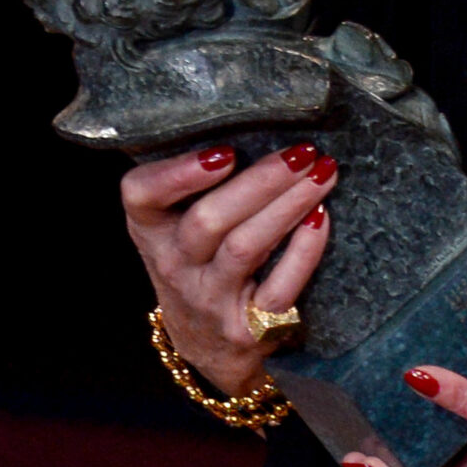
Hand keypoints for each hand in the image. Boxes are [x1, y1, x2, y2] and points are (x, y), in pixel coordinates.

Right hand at [123, 141, 337, 395]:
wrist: (210, 345)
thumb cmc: (202, 263)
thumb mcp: (179, 225)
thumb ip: (201, 182)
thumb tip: (262, 122)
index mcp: (153, 231)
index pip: (142, 196)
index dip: (178, 173)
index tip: (224, 152)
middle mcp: (174, 267)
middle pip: (208, 220)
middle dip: (261, 181)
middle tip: (302, 152)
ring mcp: (210, 299)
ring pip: (245, 247)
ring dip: (289, 204)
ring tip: (324, 172)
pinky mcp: (248, 327)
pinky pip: (279, 287)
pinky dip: (304, 250)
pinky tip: (321, 217)